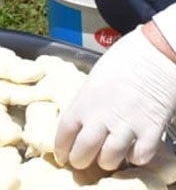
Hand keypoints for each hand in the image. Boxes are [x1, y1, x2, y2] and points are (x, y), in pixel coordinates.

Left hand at [55, 23, 175, 169]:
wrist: (154, 54)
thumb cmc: (123, 61)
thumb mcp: (94, 80)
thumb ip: (87, 103)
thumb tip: (81, 123)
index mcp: (84, 101)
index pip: (64, 132)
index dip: (61, 148)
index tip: (61, 155)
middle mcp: (102, 116)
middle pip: (84, 151)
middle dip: (80, 160)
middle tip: (82, 161)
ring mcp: (127, 124)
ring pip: (110, 159)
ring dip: (107, 162)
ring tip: (108, 158)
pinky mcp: (151, 129)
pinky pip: (140, 156)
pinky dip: (135, 158)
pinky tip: (133, 149)